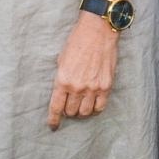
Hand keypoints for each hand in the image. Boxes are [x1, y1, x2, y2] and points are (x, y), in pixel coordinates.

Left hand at [47, 12, 117, 129]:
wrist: (98, 32)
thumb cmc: (77, 42)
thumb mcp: (61, 60)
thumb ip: (61, 78)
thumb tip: (61, 93)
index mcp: (63, 80)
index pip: (56, 107)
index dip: (53, 119)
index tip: (53, 126)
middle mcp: (77, 87)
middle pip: (71, 111)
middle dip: (68, 112)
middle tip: (68, 107)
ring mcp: (93, 88)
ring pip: (85, 112)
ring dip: (81, 112)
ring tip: (80, 106)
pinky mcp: (106, 86)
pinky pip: (100, 107)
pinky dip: (95, 109)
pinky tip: (92, 104)